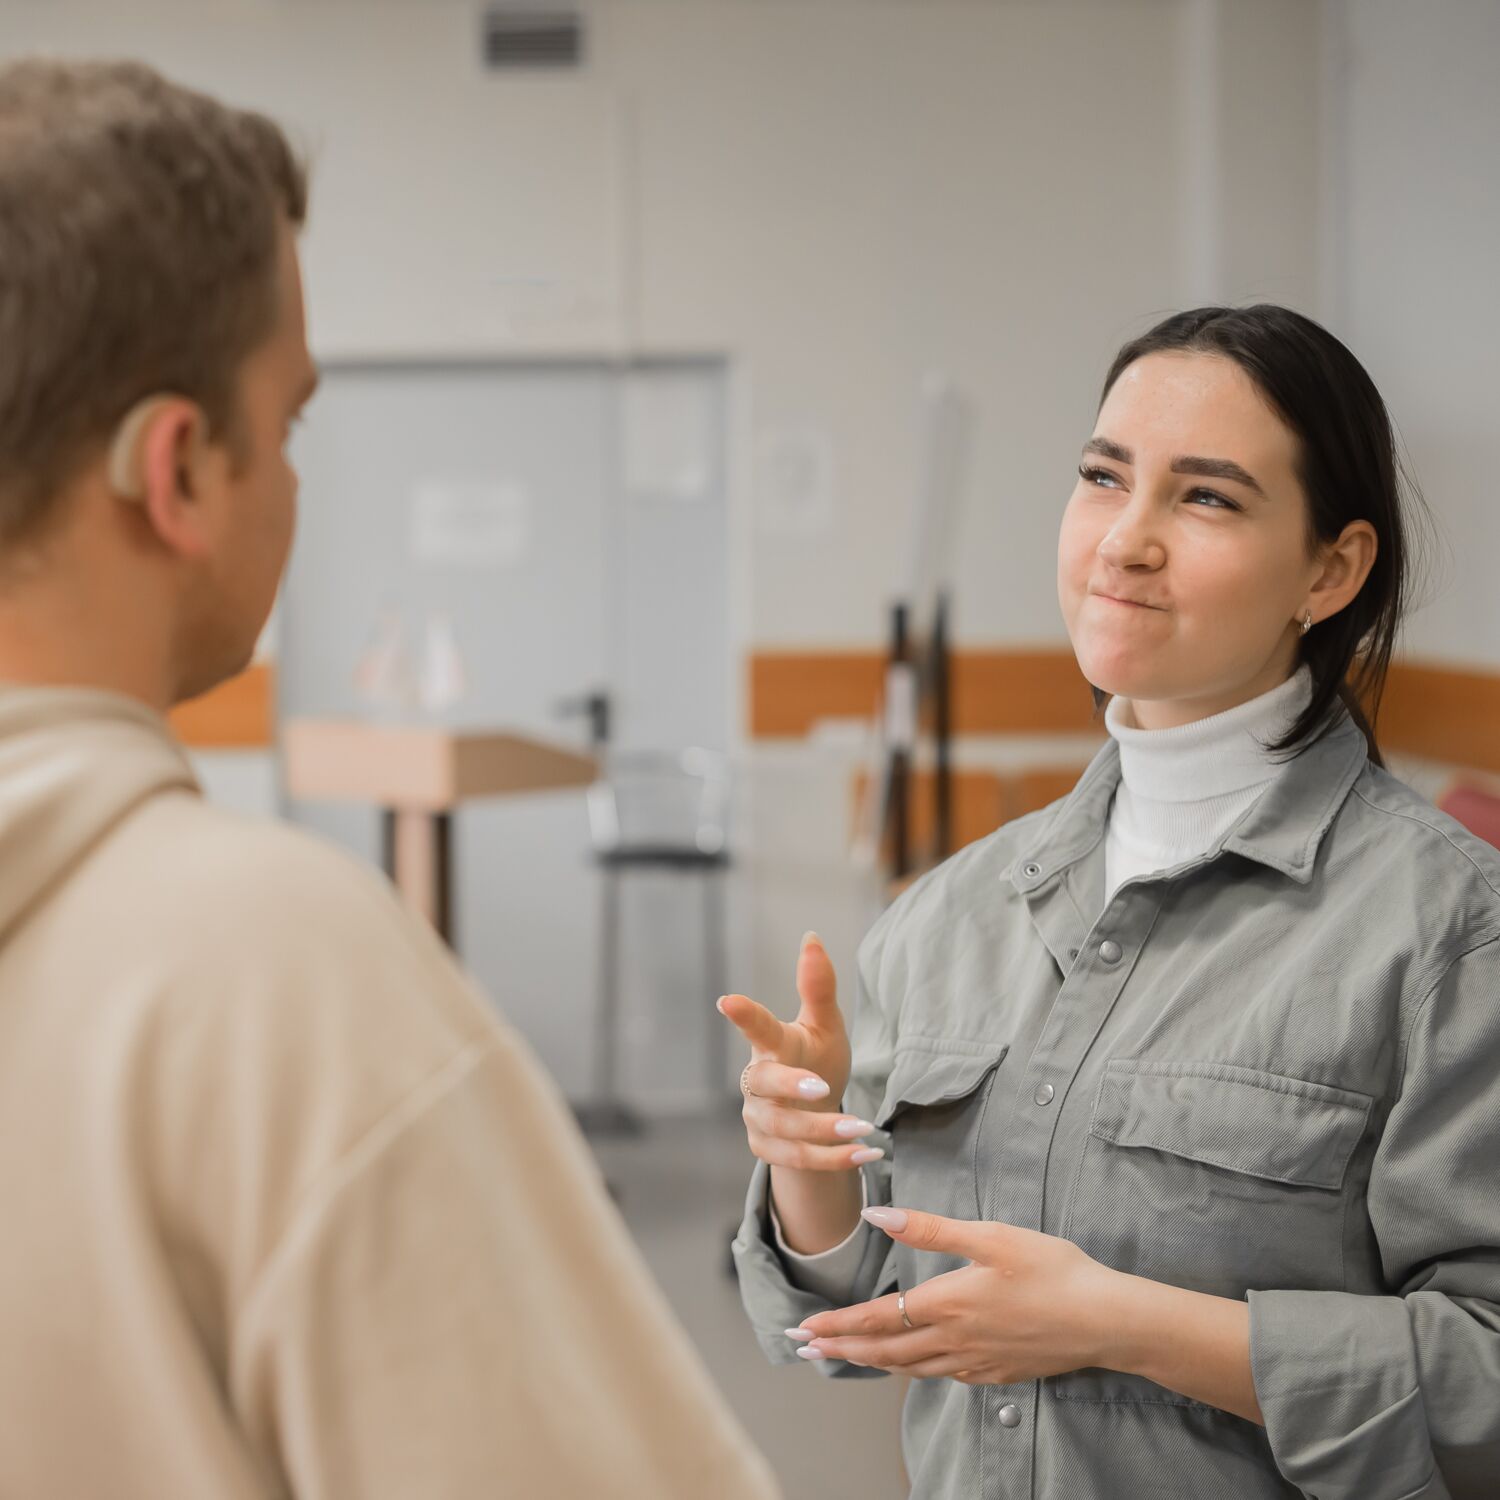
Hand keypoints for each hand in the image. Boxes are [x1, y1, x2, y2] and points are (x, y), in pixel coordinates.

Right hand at [716, 933, 877, 1171]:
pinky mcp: (767, 1148)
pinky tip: (865, 1155)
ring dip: (824, 1130)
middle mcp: (759, 1080)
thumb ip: (818, 986)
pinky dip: (832, 1159)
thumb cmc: (816, 1057)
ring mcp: (759, 1116)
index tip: (727, 1000)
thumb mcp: (824, 1024)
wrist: (814, 1109)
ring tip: (863, 1129)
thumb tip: (812, 937)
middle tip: (822, 1087)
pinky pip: (798, 1158)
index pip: (758, 1028)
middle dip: (791, 1086)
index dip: (744, 1015)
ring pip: (785, 1128)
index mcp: (775, 1044)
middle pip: (765, 1083)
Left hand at [786, 1206, 1118, 1382]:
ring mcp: (976, 1362)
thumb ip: (931, 1229)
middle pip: (886, 1351)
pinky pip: (943, 1376)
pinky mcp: (997, 1373)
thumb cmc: (1052, 1270)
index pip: (879, 1319)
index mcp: (948, 1303)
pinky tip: (913, 1365)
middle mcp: (955, 1340)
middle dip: (842, 1348)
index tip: (805, 1329)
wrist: (1104, 1319)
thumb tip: (877, 1216)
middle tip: (805, 1348)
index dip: (839, 1324)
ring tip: (845, 1357)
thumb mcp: (991, 1236)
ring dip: (872, 1361)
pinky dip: (914, 1371)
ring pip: (911, 1368)